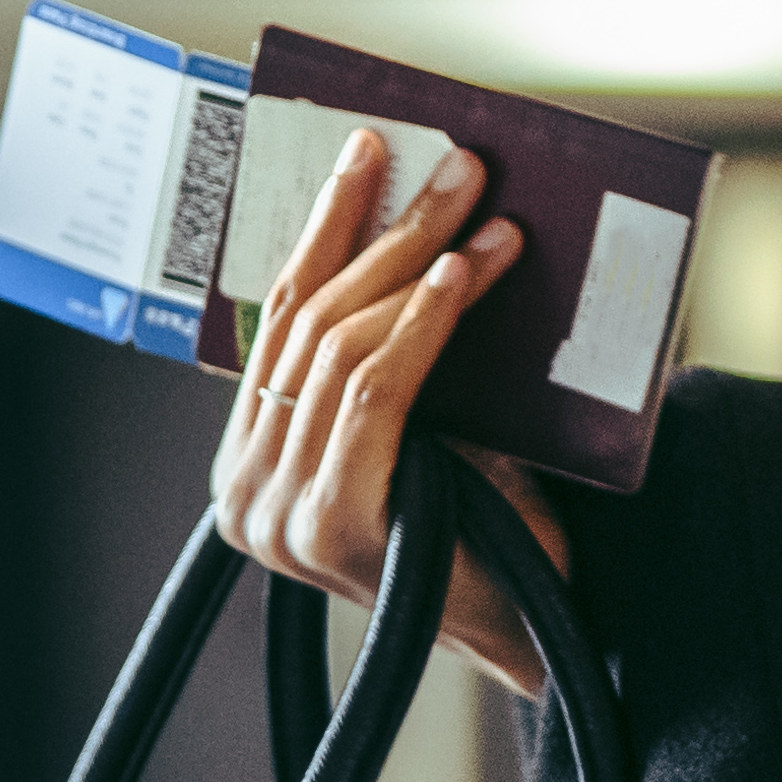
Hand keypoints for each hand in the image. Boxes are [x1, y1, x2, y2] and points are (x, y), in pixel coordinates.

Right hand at [207, 134, 540, 699]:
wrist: (536, 630)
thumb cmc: (488, 524)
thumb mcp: (427, 420)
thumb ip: (397, 353)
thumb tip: (432, 224)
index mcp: (251, 461)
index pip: (279, 318)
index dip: (325, 227)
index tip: (366, 152)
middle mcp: (245, 491)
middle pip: (310, 324)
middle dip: (384, 230)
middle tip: (454, 169)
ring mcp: (278, 515)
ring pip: (341, 352)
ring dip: (421, 269)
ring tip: (485, 219)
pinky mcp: (330, 527)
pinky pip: (371, 397)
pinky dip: (418, 328)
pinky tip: (458, 280)